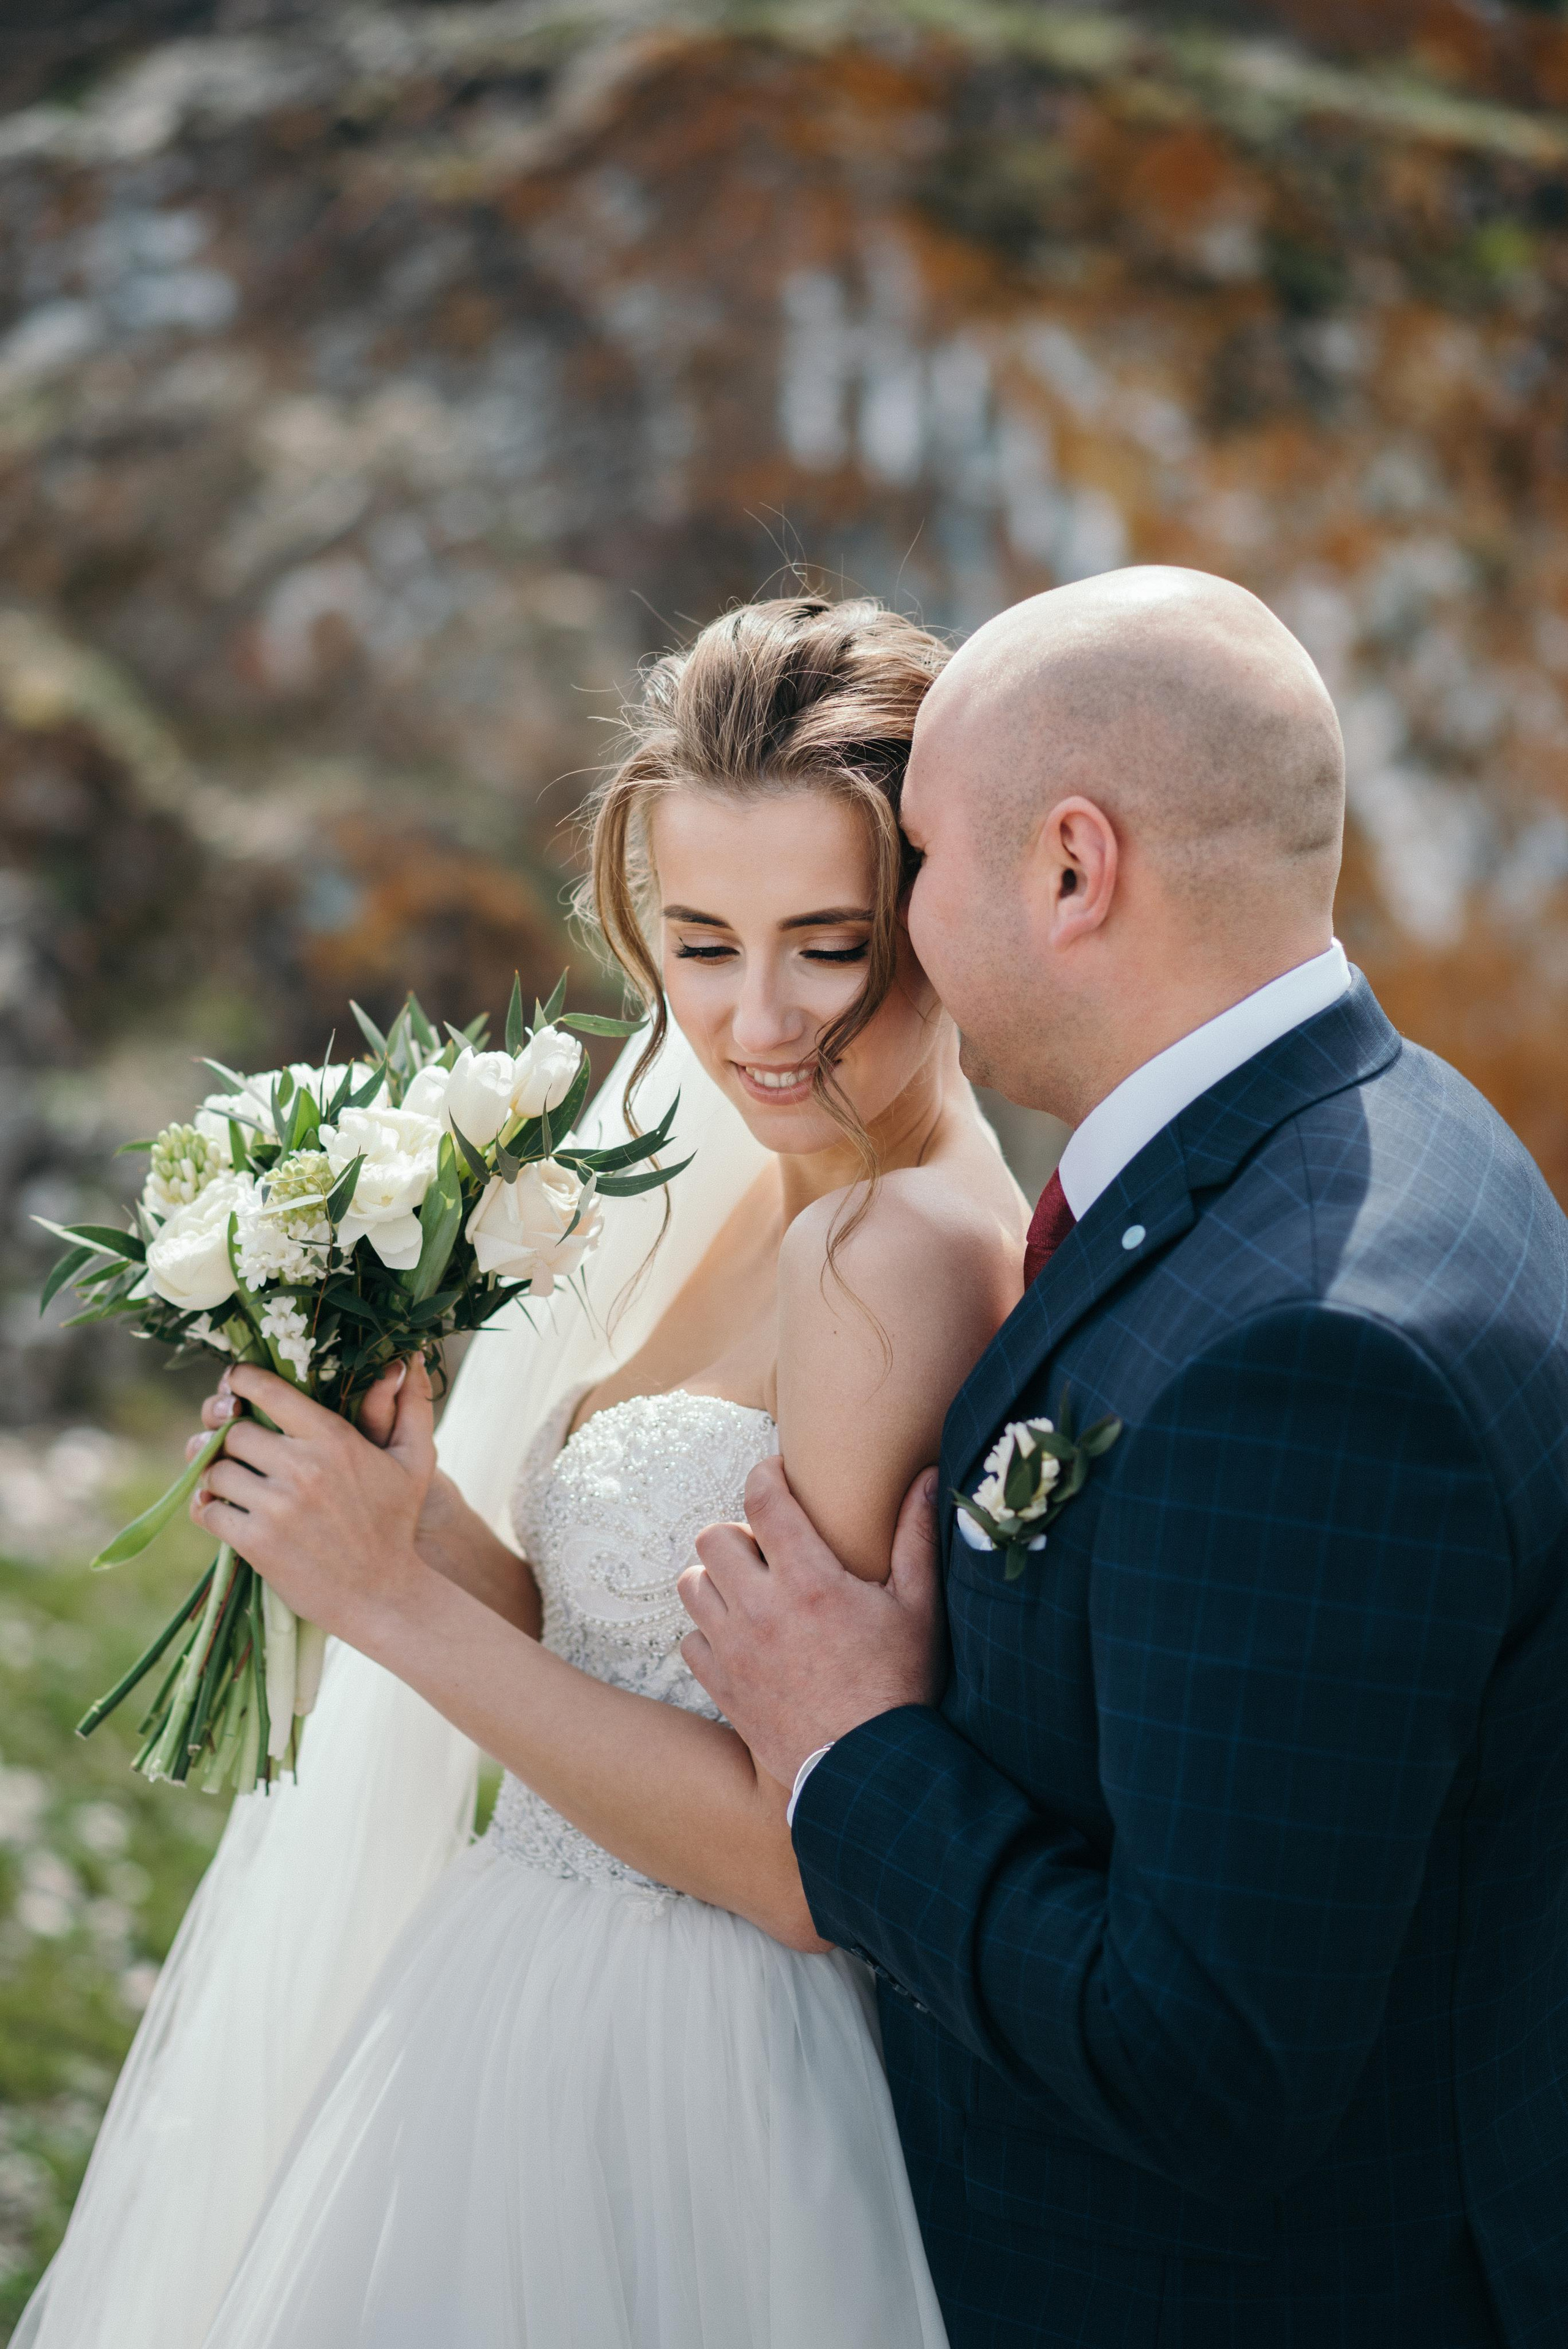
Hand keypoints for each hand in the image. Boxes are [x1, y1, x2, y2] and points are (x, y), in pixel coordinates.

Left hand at [190, 1358, 464, 1559]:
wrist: (383, 1595)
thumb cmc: (396, 1524)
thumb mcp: (415, 1461)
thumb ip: (412, 1407)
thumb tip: (411, 1359)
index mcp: (334, 1439)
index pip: (267, 1390)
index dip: (239, 1381)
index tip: (233, 1385)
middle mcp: (302, 1467)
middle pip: (232, 1431)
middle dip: (224, 1435)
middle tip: (225, 1442)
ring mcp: (277, 1506)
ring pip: (215, 1470)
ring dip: (214, 1474)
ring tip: (224, 1480)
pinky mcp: (257, 1542)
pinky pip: (208, 1510)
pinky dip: (207, 1508)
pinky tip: (220, 1510)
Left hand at [677, 1456, 944, 1790]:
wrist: (870, 1771)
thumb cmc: (901, 1686)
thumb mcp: (919, 1609)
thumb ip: (916, 1537)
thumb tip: (927, 1475)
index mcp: (810, 1581)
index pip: (762, 1500)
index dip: (764, 1475)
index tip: (777, 1475)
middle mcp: (761, 1609)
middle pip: (712, 1538)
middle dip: (738, 1534)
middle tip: (767, 1550)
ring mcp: (735, 1650)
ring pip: (691, 1585)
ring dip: (716, 1580)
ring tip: (749, 1591)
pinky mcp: (722, 1687)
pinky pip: (690, 1640)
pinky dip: (709, 1634)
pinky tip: (742, 1640)